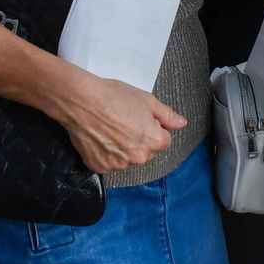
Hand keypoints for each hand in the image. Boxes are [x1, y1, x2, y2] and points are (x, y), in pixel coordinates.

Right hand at [52, 72, 185, 174]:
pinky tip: (99, 137)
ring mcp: (118, 164)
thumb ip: (167, 115)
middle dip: (138, 140)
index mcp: (153, 141)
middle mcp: (138, 157)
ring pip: (126, 158)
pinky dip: (104, 154)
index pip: (163, 140)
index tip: (139, 118)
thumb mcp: (147, 100)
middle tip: (123, 121)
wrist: (81, 101)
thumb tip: (181, 123)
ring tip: (109, 128)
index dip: (152, 127)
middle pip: (145, 151)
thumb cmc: (113, 96)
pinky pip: (108, 163)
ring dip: (121, 148)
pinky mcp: (99, 167)